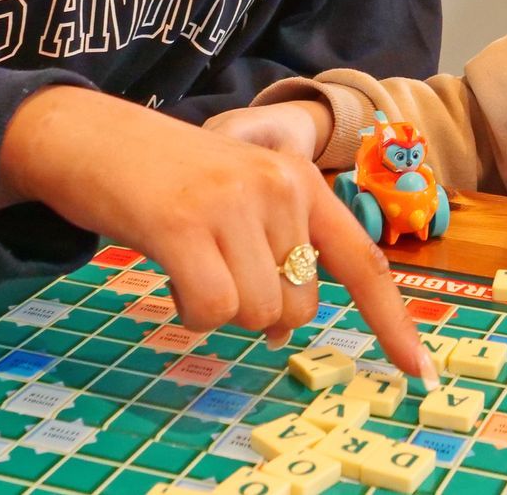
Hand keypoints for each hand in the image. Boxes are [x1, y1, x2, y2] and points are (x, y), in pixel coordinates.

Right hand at [0, 87, 429, 380]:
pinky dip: (188, 310)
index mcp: (301, 181)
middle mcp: (280, 186)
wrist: (89, 135)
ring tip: (184, 258)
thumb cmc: (165, 180)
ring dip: (216, 307)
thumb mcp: (236, 205)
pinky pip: (211, 310)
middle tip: (211, 266)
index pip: (362, 262)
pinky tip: (168, 270)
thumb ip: (271, 255)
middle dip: (254, 307)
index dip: (391, 321)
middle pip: (296, 306)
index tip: (418, 370)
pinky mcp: (185, 223)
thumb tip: (282, 330)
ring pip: (254, 312)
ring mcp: (235, 203)